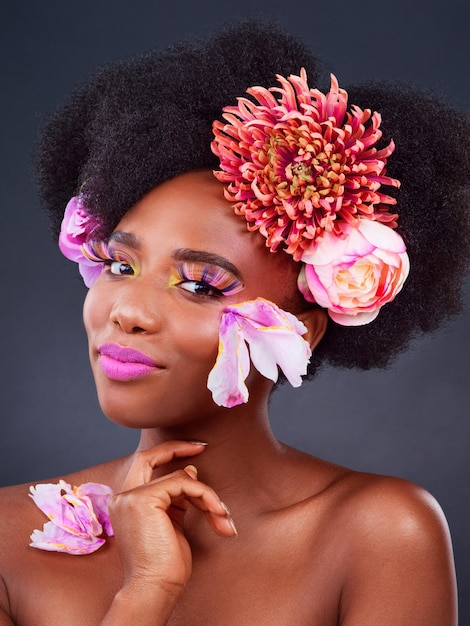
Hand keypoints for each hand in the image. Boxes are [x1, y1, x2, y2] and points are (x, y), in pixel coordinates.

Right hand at [109, 441, 235, 597]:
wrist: (155, 590)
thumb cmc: (165, 566)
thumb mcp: (173, 523)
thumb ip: (176, 497)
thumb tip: (190, 471)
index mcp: (126, 503)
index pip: (144, 464)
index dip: (168, 453)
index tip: (194, 449)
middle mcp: (122, 497)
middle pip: (148, 456)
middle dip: (177, 447)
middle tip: (202, 446)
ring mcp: (130, 497)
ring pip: (179, 477)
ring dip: (207, 494)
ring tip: (222, 515)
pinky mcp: (144, 500)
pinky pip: (184, 484)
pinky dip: (206, 496)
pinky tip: (217, 514)